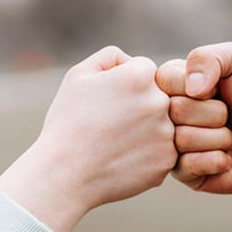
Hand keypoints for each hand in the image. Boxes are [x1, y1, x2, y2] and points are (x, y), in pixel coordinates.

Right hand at [0, 46, 176, 231]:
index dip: (123, 87)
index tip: (106, 104)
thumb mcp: (78, 76)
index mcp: (140, 75)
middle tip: (109, 126)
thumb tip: (131, 61)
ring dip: (143, 132)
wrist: (64, 174)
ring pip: (161, 126)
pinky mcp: (167, 162)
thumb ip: (110, 57)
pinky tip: (121, 160)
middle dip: (137, 108)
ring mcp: (166, 134)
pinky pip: (161, 152)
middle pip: (156, 98)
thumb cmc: (67, 123)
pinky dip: (145, 156)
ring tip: (113, 144)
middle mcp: (160, 102)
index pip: (144, 71)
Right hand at [156, 42, 231, 193]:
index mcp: (173, 84)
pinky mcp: (184, 173)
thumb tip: (190, 89)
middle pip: (175, 111)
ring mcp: (173, 144)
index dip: (198, 85)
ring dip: (219, 137)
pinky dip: (217, 160)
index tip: (217, 88)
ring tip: (229, 135)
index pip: (165, 80)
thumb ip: (208, 58)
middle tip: (228, 115)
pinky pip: (188, 166)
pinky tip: (226, 157)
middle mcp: (167, 114)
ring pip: (182, 139)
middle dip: (214, 113)